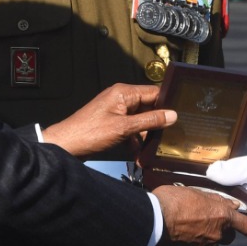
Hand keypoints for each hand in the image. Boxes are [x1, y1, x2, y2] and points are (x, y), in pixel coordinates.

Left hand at [42, 83, 173, 157]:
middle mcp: (121, 98)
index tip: (180, 115)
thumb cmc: (90, 133)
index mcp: (124, 92)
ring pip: (140, 119)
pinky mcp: (112, 122)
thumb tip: (172, 115)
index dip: (167, 103)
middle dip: (157, 122)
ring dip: (145, 134)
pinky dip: (134, 139)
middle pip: (148, 106)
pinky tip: (138, 153)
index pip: (154, 92)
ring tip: (153, 148)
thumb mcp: (124, 128)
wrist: (65, 146)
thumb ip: (150, 120)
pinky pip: (130, 127)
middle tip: (170, 135)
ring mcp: (116, 110)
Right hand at [152, 184, 246, 245]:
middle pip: (229, 235)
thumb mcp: (198, 193)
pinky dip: (195, 237)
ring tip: (193, 219)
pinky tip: (183, 227)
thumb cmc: (174, 200)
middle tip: (212, 217)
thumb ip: (216, 200)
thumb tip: (230, 204)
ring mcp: (203, 244)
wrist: (152, 219)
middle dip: (224, 228)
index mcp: (223, 217)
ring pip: (212, 239)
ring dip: (208, 232)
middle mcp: (217, 234)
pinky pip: (198, 244)